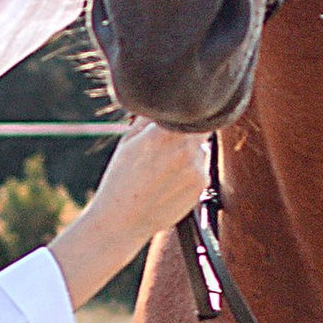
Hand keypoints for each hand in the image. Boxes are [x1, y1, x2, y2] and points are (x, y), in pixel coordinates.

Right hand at [46, 119, 212, 305]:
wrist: (124, 219)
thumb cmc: (121, 178)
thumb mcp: (129, 139)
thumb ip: (150, 118)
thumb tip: (165, 103)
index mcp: (164, 131)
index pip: (189, 110)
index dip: (184, 112)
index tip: (177, 117)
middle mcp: (185, 147)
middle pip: (201, 126)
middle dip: (190, 130)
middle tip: (171, 143)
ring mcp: (196, 166)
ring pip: (201, 148)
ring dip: (191, 152)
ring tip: (165, 169)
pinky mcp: (202, 183)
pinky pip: (202, 168)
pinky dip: (191, 171)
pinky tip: (170, 182)